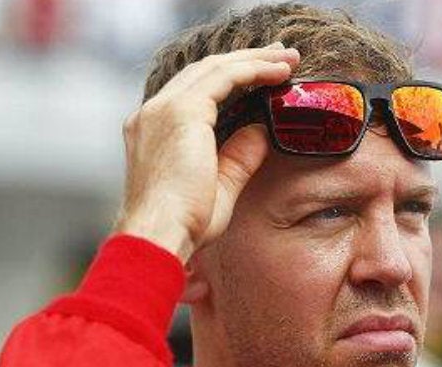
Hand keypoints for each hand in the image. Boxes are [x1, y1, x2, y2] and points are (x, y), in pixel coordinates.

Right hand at [115, 43, 299, 261]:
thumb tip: (261, 132)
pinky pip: (224, 77)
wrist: (159, 235)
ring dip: (255, 59)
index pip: (195, 91)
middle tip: (281, 56)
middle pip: (205, 71)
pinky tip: (278, 72)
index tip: (262, 75)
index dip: (231, 78)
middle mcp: (153, 114)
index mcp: (154, 132)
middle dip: (247, 60)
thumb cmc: (183, 225)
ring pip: (216, 67)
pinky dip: (253, 70)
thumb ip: (239, 157)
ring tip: (288, 58)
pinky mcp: (181, 111)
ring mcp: (163, 109)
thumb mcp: (219, 187)